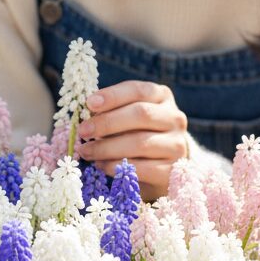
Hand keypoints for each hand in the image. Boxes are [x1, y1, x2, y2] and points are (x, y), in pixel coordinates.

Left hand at [74, 81, 190, 202]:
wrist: (162, 167)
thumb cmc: (137, 135)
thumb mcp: (127, 117)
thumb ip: (112, 112)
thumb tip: (87, 115)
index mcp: (162, 97)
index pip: (138, 90)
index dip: (113, 96)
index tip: (90, 103)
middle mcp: (174, 118)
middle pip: (141, 114)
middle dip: (107, 122)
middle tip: (83, 131)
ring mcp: (177, 144)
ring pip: (140, 142)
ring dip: (107, 148)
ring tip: (86, 152)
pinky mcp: (173, 170)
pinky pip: (142, 168)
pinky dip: (117, 166)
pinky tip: (101, 166)